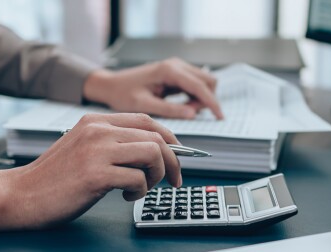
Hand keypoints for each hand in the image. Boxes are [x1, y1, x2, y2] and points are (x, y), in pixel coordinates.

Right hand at [0, 113, 181, 230]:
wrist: (19, 195)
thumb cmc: (53, 178)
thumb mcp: (83, 147)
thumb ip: (112, 143)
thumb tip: (154, 150)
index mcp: (95, 121)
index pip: (147, 121)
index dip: (170, 138)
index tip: (177, 156)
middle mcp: (98, 130)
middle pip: (156, 137)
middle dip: (173, 161)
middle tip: (173, 180)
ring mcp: (96, 151)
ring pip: (152, 154)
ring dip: (156, 175)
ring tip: (141, 188)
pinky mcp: (95, 175)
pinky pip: (138, 179)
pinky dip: (139, 191)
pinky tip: (125, 197)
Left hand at [83, 58, 223, 119]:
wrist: (110, 85)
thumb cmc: (122, 94)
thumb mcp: (144, 105)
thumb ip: (169, 109)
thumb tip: (192, 114)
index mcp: (169, 70)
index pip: (200, 86)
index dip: (212, 103)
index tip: (220, 117)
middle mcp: (176, 65)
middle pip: (208, 81)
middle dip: (206, 100)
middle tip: (190, 114)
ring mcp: (177, 68)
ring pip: (204, 82)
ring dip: (201, 99)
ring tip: (183, 111)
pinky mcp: (175, 74)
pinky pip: (195, 85)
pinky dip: (194, 97)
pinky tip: (181, 106)